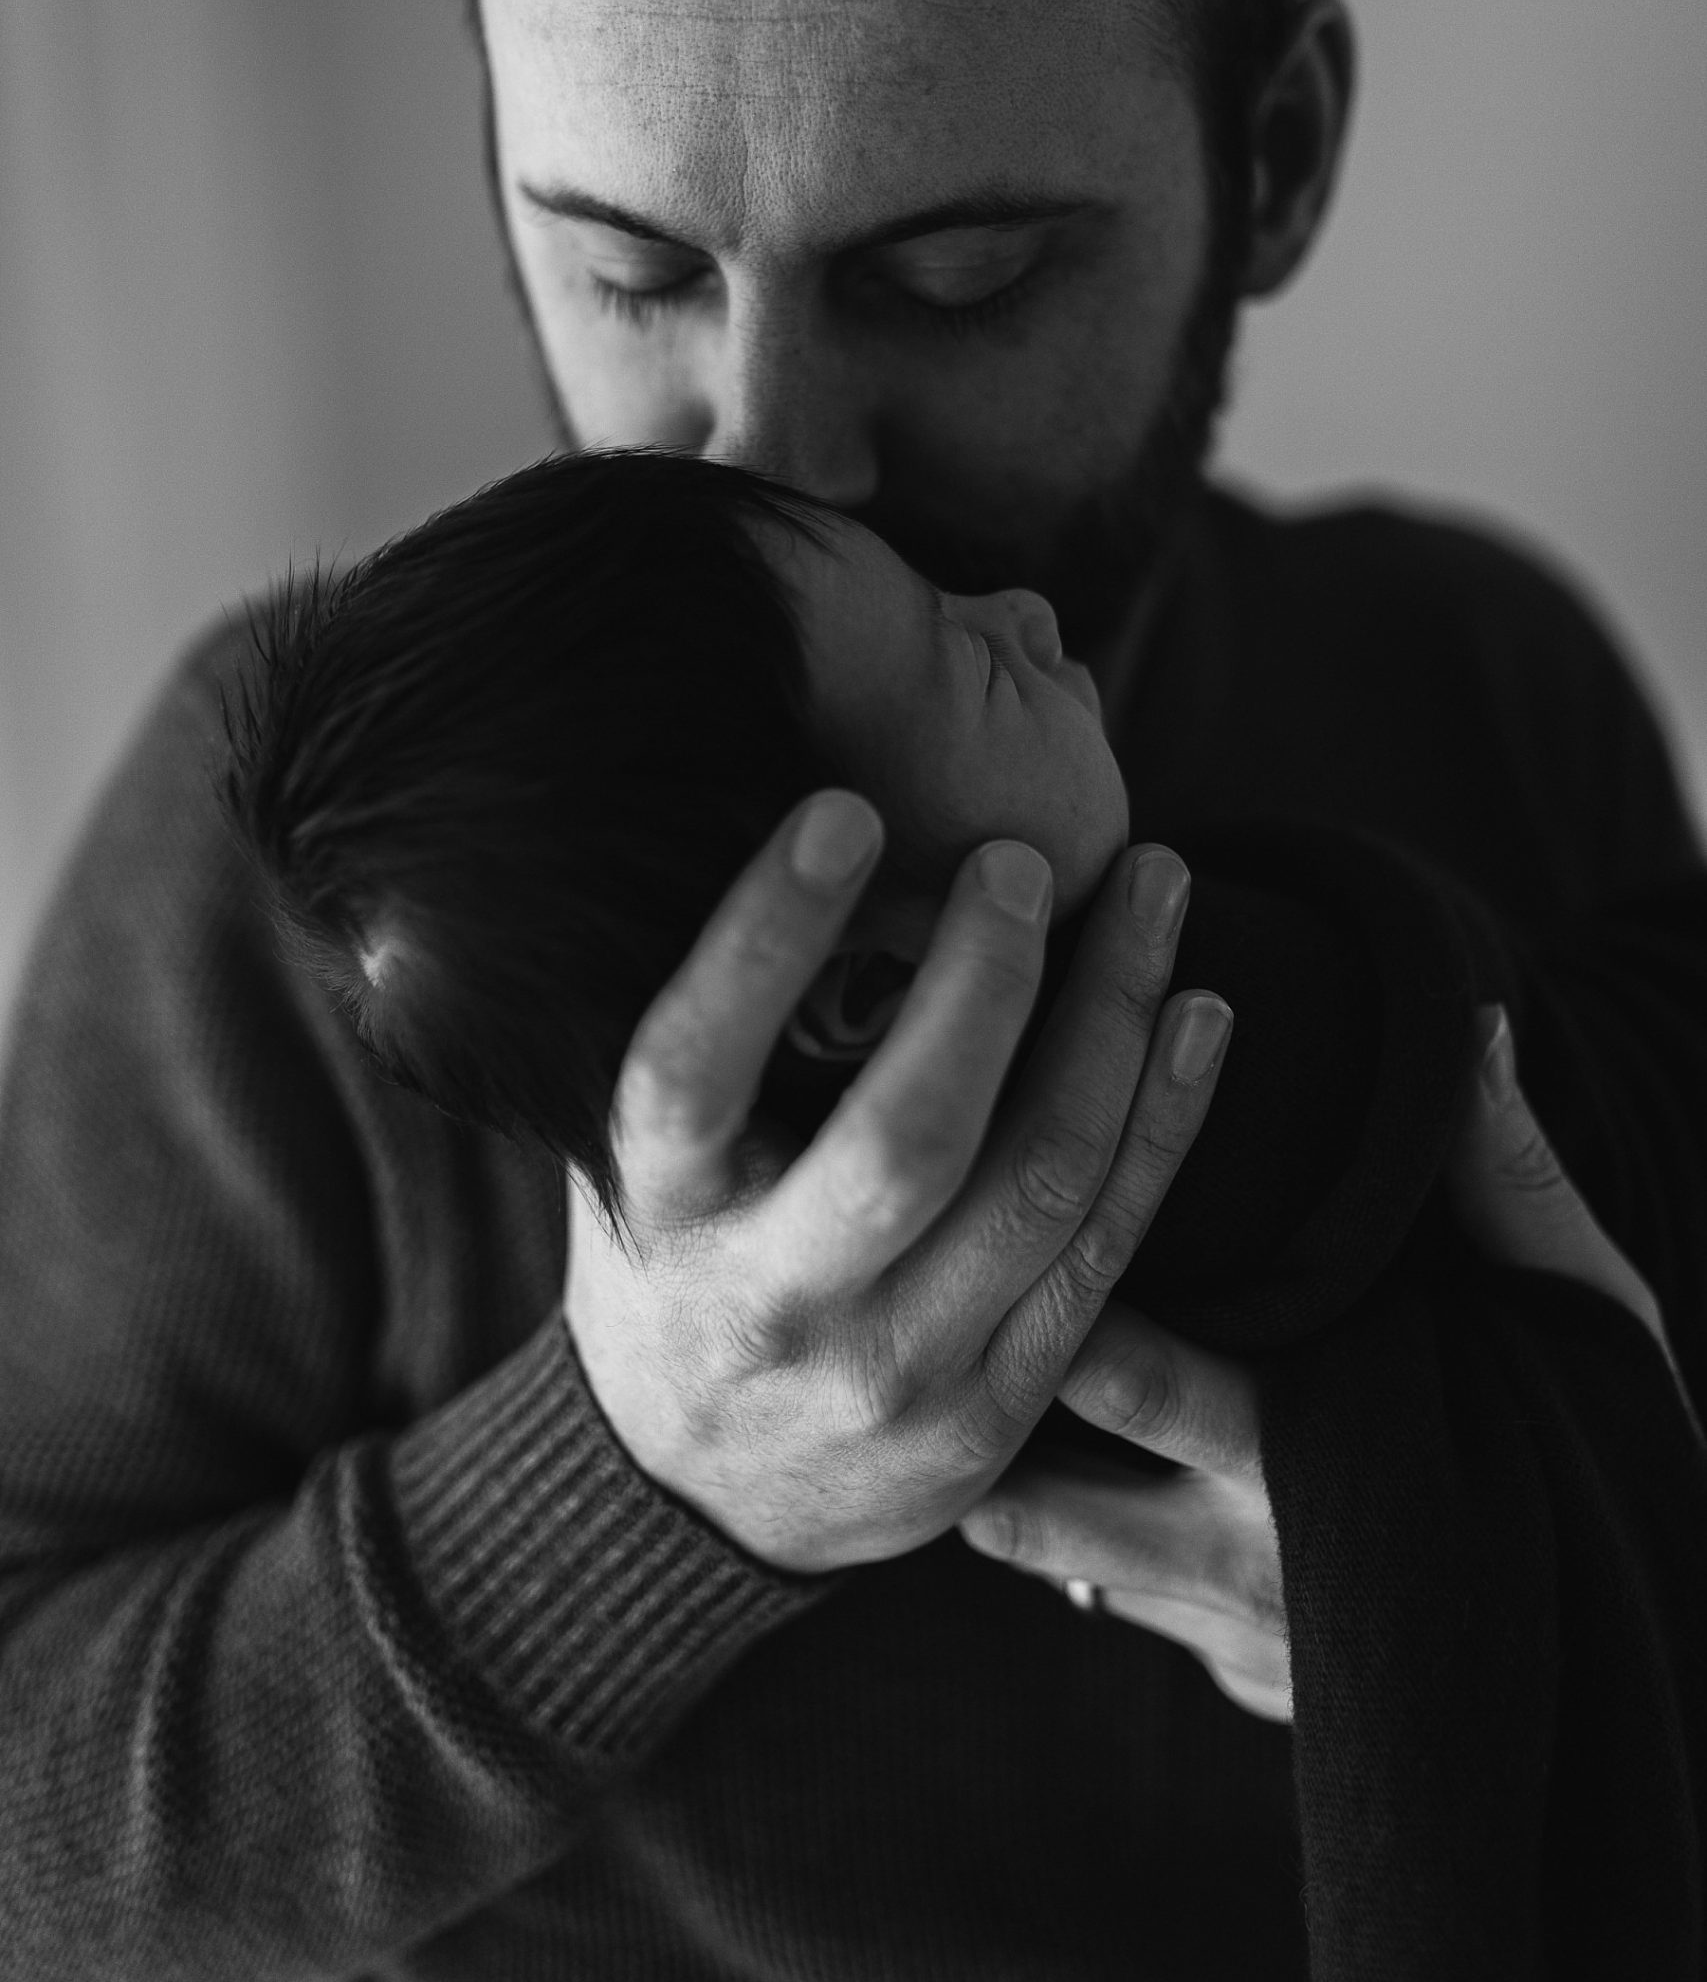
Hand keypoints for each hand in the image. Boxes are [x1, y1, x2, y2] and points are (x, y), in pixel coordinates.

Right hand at [564, 794, 1233, 1571]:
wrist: (698, 1499)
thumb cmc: (675, 1263)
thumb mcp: (638, 1161)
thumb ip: (706, 1042)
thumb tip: (794, 835)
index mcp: (660, 1217)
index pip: (692, 1068)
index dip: (762, 937)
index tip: (846, 810)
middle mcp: (774, 1305)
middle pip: (906, 1142)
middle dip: (989, 983)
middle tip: (1028, 858)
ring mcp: (896, 1374)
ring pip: (1040, 1187)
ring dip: (1116, 1021)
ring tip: (1160, 888)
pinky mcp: (995, 1414)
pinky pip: (1104, 1253)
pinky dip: (1162, 1125)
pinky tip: (1198, 1018)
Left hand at [959, 996, 1699, 1725]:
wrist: (1622, 1680)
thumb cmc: (1604, 1470)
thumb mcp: (1579, 1323)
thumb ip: (1513, 1187)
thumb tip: (1474, 1032)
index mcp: (1323, 1468)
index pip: (1136, 1375)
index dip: (1053, 1292)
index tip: (998, 1203)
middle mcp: (1253, 1567)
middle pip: (1048, 1490)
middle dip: (978, 1403)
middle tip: (923, 1298)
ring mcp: (1229, 1637)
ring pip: (1052, 1558)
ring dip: (1001, 1474)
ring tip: (952, 1367)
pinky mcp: (1228, 1680)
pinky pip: (1110, 1606)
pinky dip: (1073, 1538)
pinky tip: (1038, 1445)